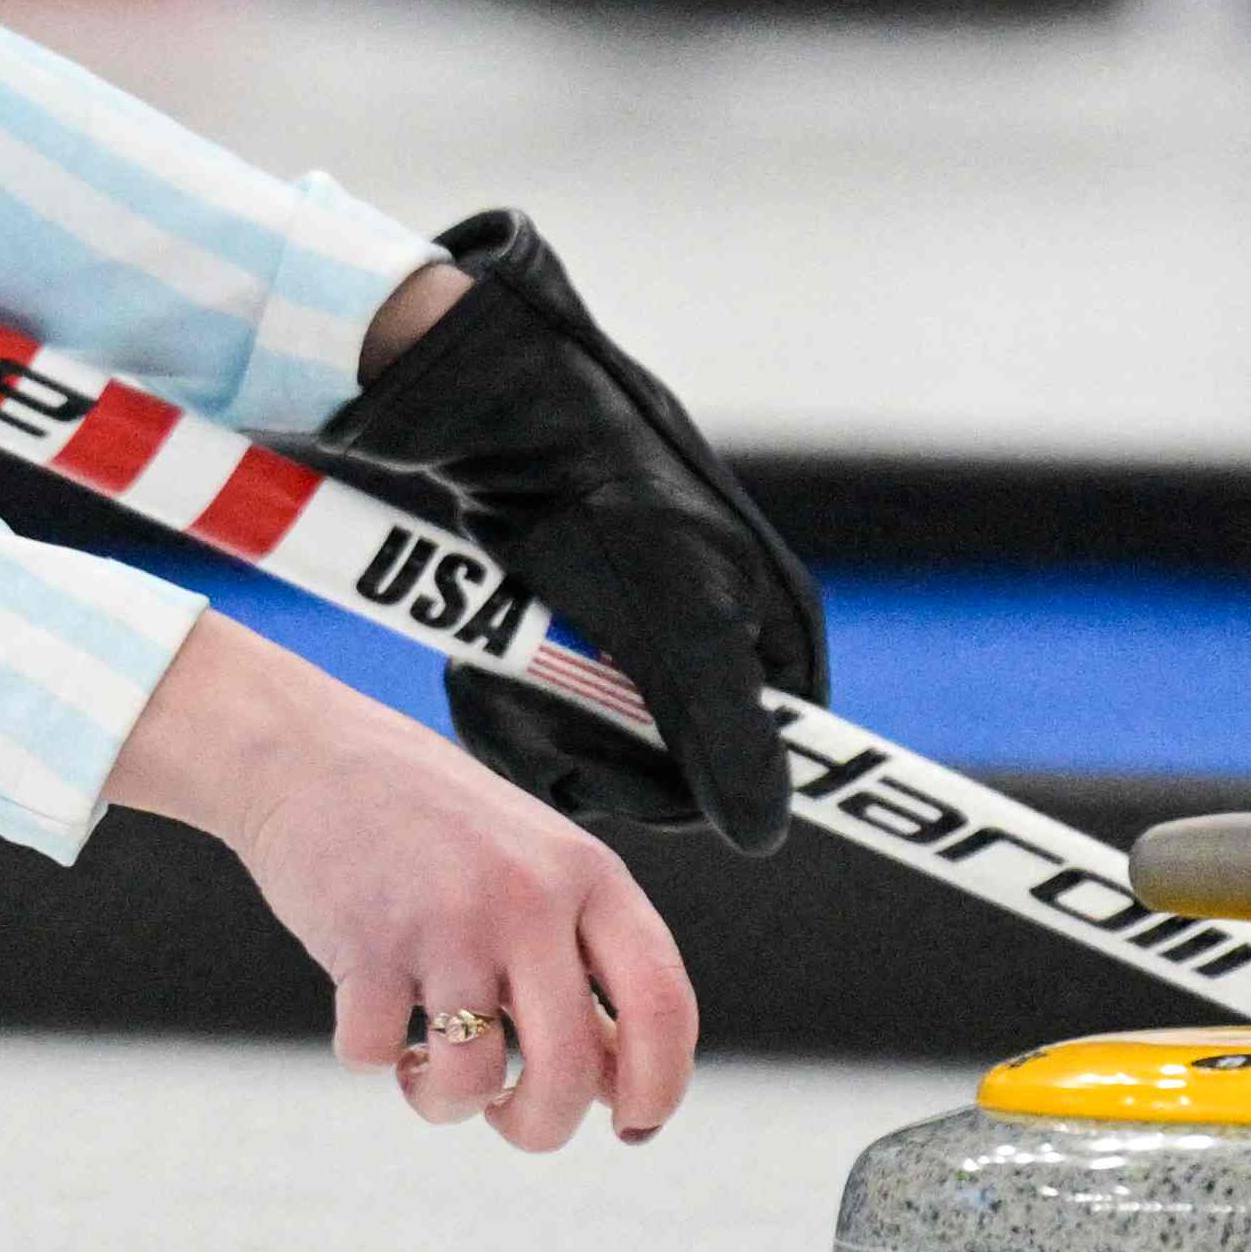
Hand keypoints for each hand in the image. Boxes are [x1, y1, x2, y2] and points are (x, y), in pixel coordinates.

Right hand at [104, 615, 700, 1147]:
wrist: (307, 753)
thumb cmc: (430, 821)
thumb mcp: (533, 860)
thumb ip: (582, 955)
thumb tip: (622, 1087)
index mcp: (586, 875)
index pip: (663, 1004)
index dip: (660, 1086)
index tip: (633, 1126)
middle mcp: (527, 898)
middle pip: (570, 1073)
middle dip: (539, 1128)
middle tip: (508, 1119)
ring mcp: (447, 921)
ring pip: (471, 1082)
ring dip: (445, 1101)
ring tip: (425, 1062)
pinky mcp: (367, 944)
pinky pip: (378, 1055)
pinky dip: (371, 1054)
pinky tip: (370, 1008)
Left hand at [317, 212, 828, 851]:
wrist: (505, 418)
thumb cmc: (612, 514)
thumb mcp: (685, 633)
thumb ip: (730, 743)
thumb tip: (764, 834)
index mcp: (776, 635)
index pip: (763, 764)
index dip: (688, 789)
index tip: (615, 778)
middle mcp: (720, 636)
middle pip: (665, 766)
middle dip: (585, 748)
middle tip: (534, 710)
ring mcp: (642, 631)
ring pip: (591, 743)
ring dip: (533, 724)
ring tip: (492, 677)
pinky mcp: (572, 623)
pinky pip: (543, 707)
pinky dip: (502, 698)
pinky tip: (475, 664)